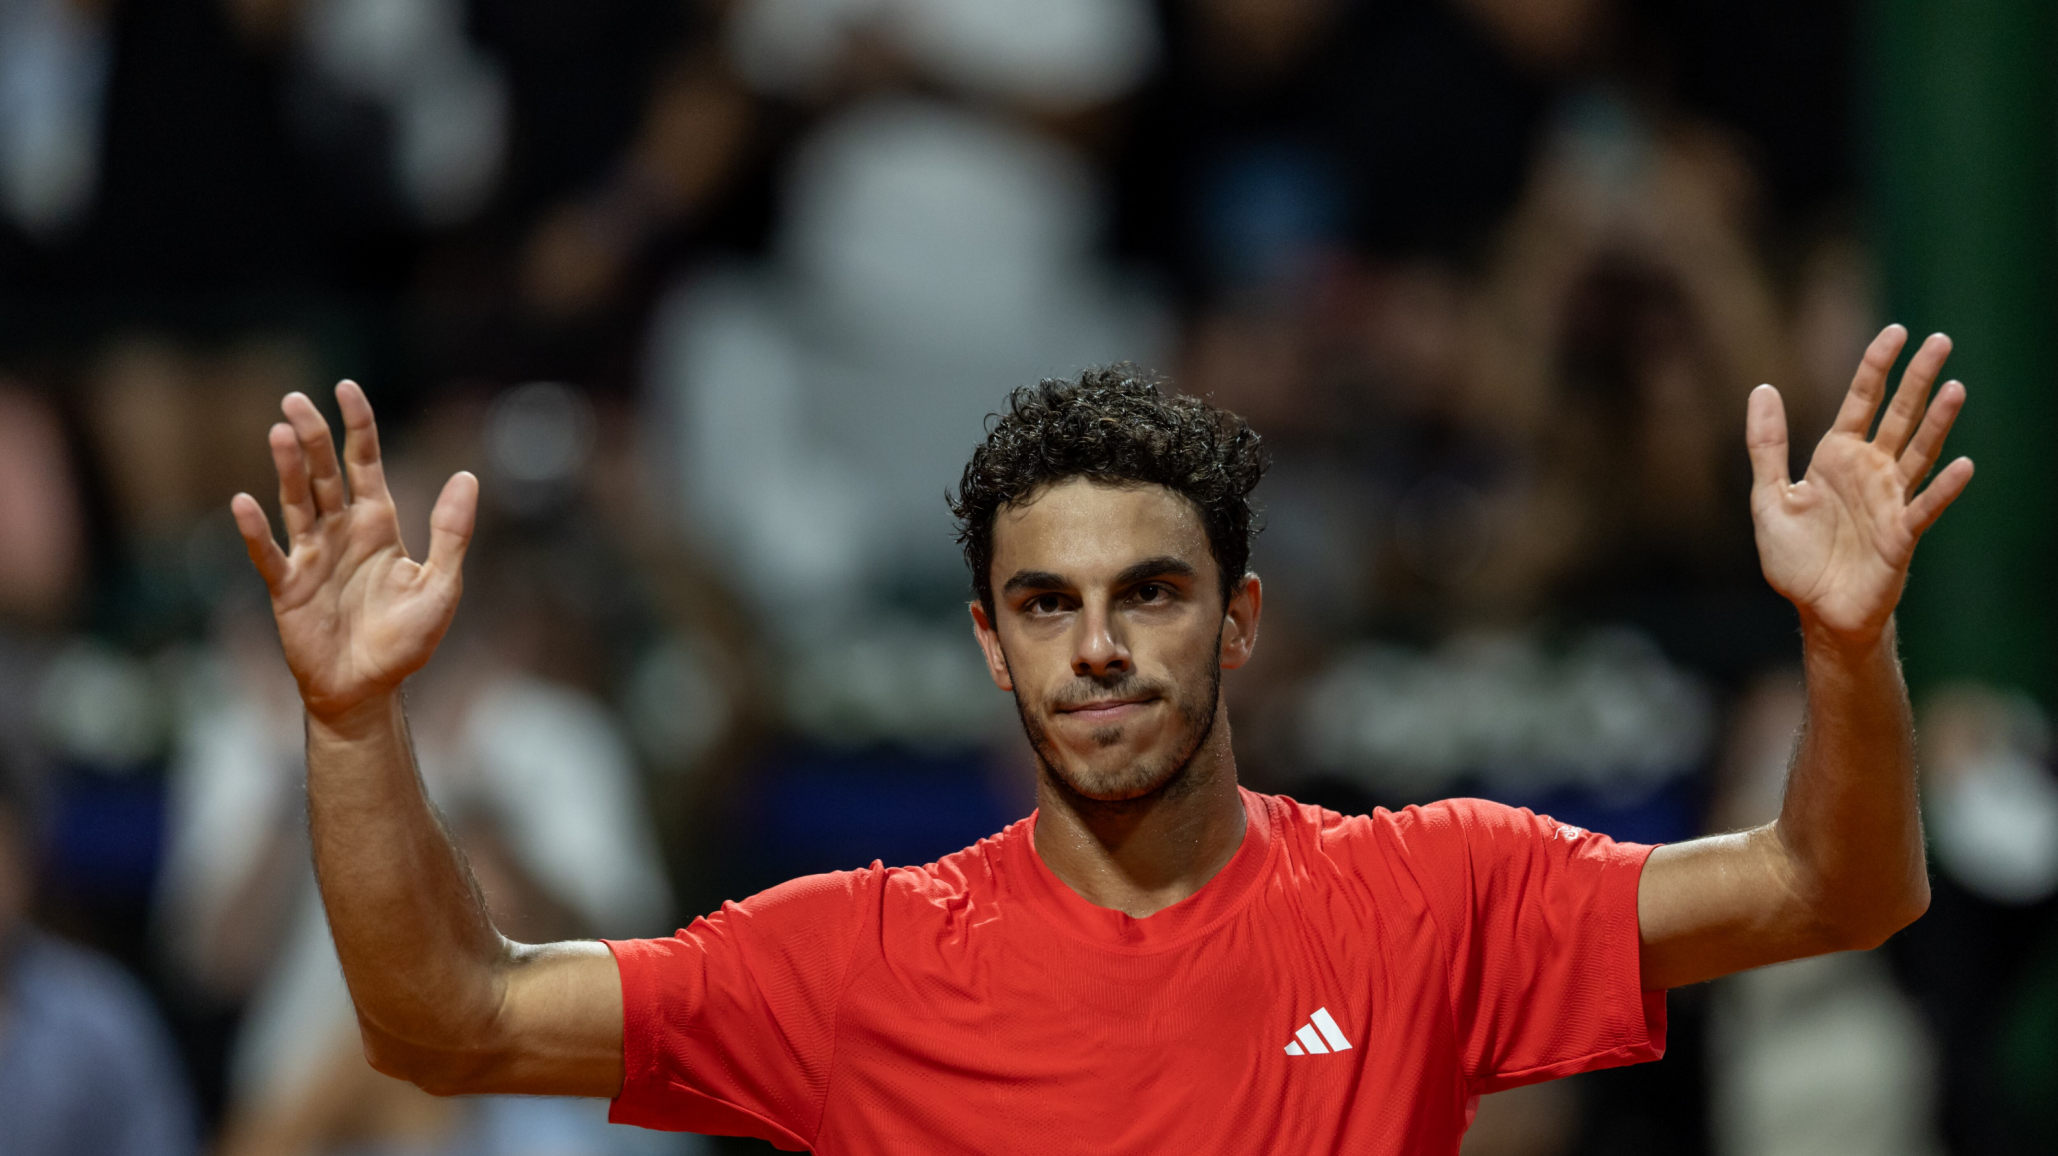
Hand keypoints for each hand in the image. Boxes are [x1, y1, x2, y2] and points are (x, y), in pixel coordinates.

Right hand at [231, 383, 477, 720]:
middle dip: (312, 436)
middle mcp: (341, 532)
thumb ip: (451, 532)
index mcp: (378, 525)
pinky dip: (257, 531)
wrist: (368, 689)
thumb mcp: (441, 585)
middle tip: (296, 398)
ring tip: (280, 432)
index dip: (357, 427)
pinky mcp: (288, 589)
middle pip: (323, 474)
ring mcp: (311, 557)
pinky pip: (271, 554)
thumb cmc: (405, 639)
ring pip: (296, 502)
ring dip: (287, 469)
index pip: (364, 463)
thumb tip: (467, 476)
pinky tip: (244, 503)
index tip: (346, 388)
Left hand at [1747, 324, 1973, 645]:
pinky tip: (1963, 465)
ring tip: (1955, 387)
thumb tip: (1763, 388)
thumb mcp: (1768, 496)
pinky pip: (1925, 507)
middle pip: (1899, 416)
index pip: (1861, 401)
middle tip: (1940, 340)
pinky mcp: (1900, 535)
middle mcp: (1870, 471)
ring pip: (1919, 452)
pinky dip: (1944, 488)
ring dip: (1937, 422)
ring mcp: (1890, 500)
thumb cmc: (1796, 556)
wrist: (1815, 609)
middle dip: (1917, 379)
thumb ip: (1767, 445)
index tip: (1896, 332)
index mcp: (1836, 456)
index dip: (1876, 366)